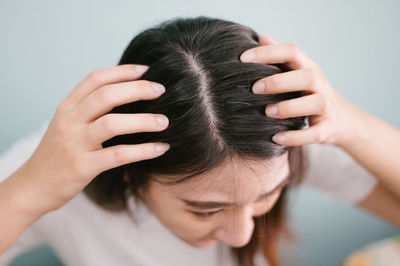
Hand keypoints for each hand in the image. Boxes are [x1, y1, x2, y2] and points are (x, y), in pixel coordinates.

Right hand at [19, 64, 169, 213]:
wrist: (34, 186)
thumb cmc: (58, 153)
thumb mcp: (67, 124)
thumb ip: (89, 109)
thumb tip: (125, 94)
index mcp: (67, 107)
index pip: (95, 79)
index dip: (122, 71)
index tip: (146, 69)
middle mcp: (70, 121)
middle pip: (106, 96)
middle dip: (137, 89)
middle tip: (160, 89)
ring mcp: (75, 143)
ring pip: (112, 123)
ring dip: (143, 121)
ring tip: (164, 122)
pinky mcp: (83, 166)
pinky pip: (118, 155)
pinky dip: (143, 150)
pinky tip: (160, 148)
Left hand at [240, 35, 351, 146]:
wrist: (340, 120)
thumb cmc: (307, 93)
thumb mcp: (297, 73)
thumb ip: (280, 57)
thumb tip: (261, 38)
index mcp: (308, 68)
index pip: (292, 52)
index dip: (269, 52)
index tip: (243, 58)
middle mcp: (320, 85)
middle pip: (307, 76)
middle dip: (280, 81)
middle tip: (254, 88)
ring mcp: (326, 108)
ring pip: (316, 103)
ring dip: (290, 107)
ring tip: (267, 112)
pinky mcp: (326, 130)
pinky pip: (314, 134)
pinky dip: (296, 137)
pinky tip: (276, 138)